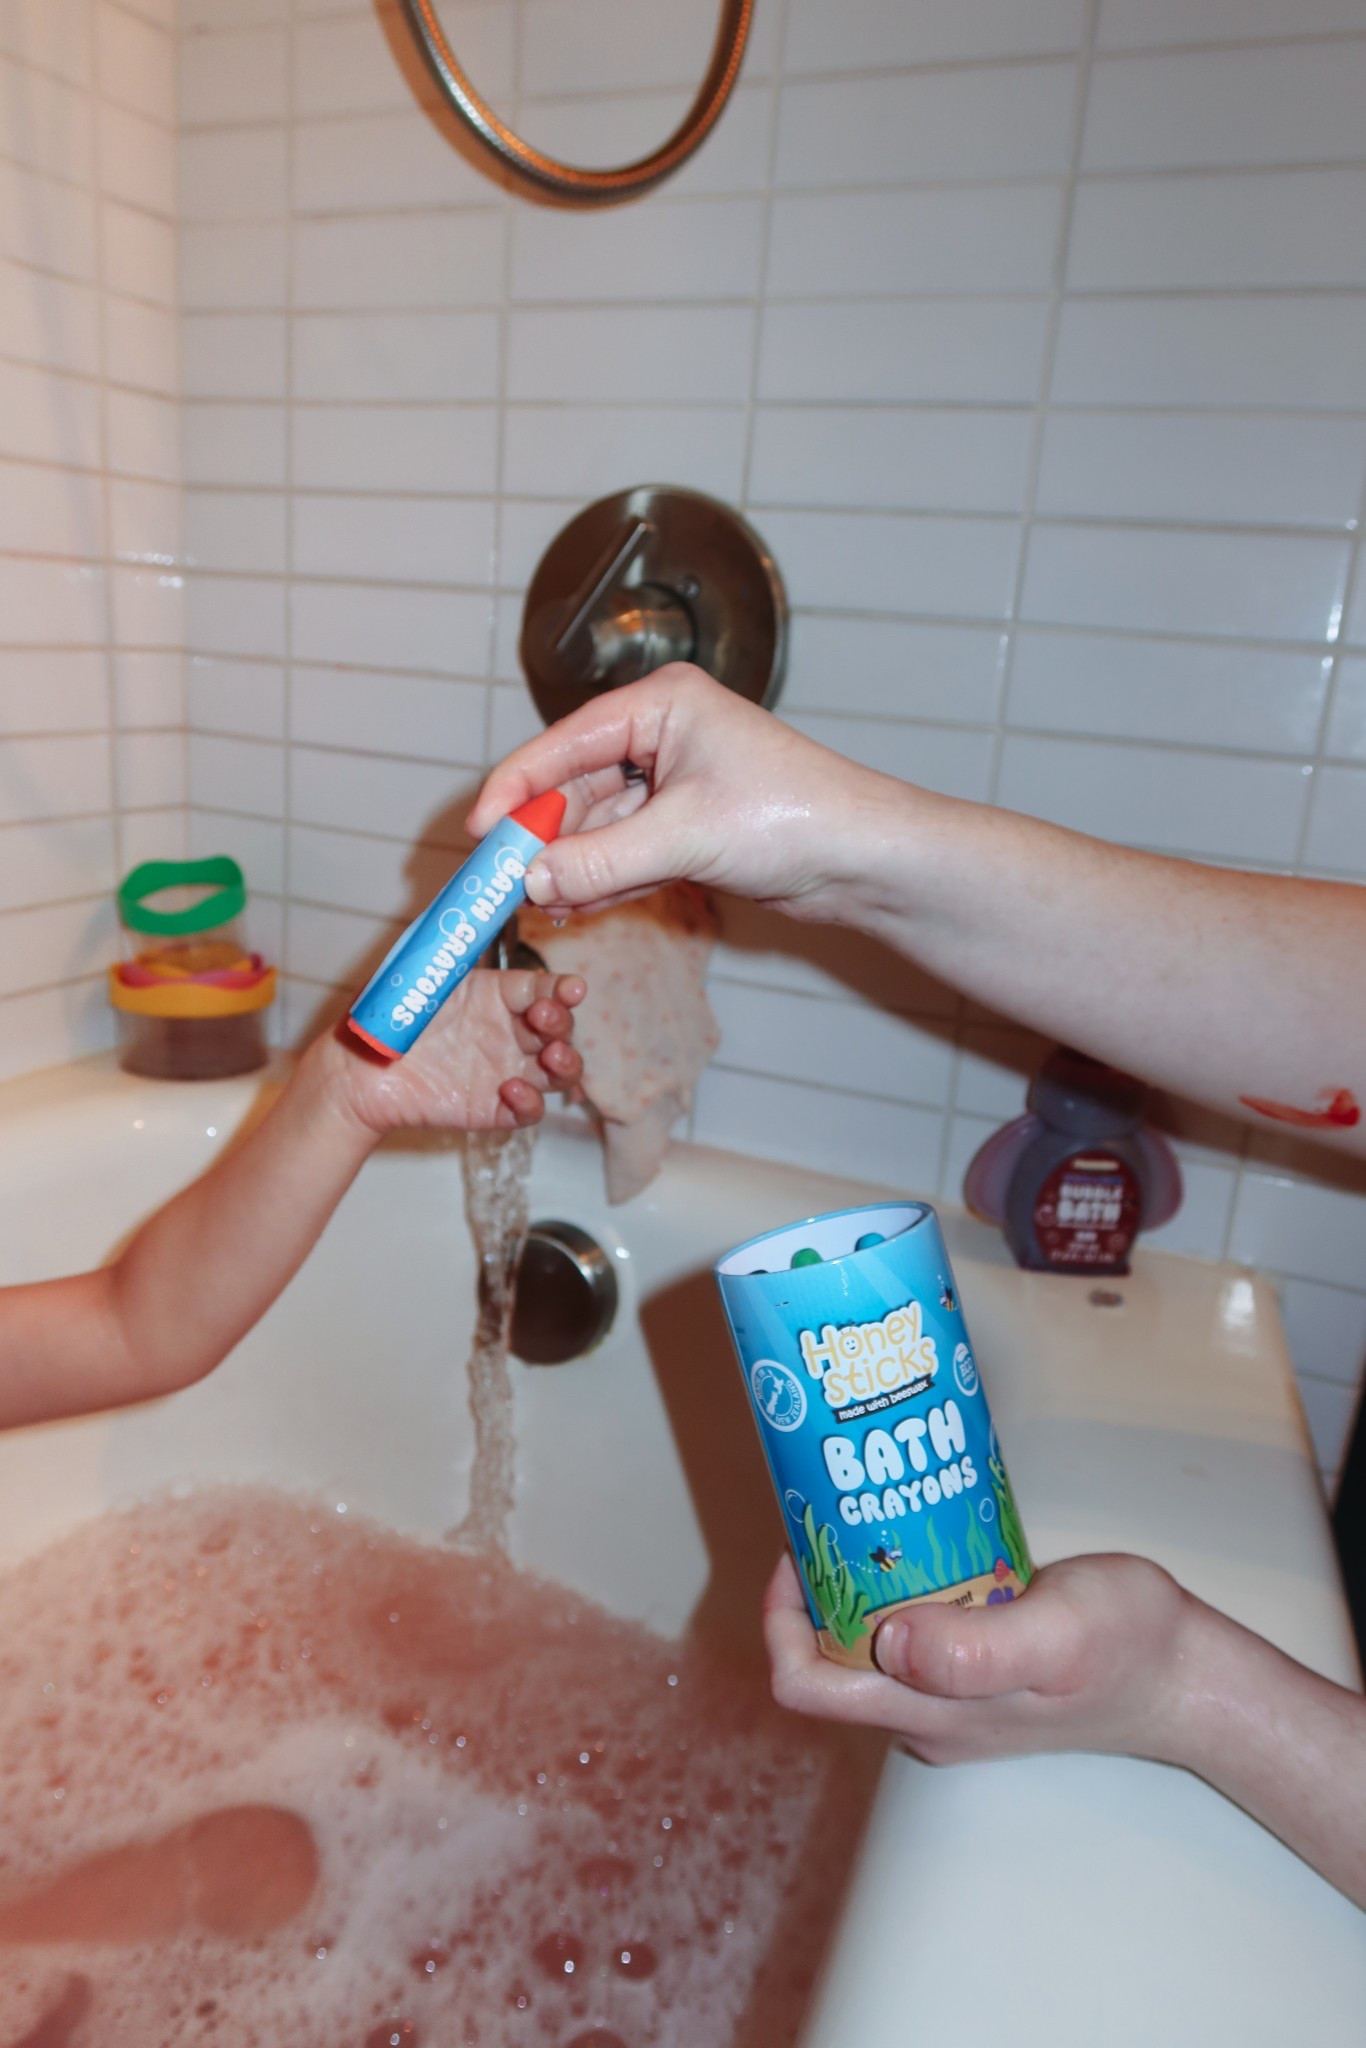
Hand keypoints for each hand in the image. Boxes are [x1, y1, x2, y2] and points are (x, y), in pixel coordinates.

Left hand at [322, 967, 584, 1139]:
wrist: (359, 1069)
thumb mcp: (421, 975)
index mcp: (497, 996)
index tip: (572, 988)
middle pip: (560, 1028)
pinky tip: (511, 1090)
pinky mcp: (494, 1109)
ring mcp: (505, 1071)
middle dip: (562, 1022)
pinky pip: (530, 1110)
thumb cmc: (390, 1018)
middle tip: (543, 1017)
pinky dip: (532, 1102)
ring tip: (551, 1057)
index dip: (562, 989)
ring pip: (560, 1071)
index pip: (543, 988)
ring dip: (566, 1062)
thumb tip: (472, 913)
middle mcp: (508, 1032)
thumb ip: (451, 949)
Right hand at [469, 665, 892, 922]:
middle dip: (541, 838)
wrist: (864, 860)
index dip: (515, 788)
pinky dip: (600, 879)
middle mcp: (664, 735)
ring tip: (538, 904)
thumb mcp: (685, 837)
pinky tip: (574, 905)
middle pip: (574, 787)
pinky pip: (623, 852)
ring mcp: (674, 784)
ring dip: (569, 866)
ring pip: (597, 827)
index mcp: (662, 704)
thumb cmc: (797, 818)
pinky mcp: (687, 828)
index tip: (478, 831)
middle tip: (501, 882)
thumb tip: (531, 879)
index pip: (563, 742)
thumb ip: (601, 859)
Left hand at [763, 1550, 1194, 1766]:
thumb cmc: (1128, 1651)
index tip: (804, 1550)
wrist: (1187, 1673)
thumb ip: (973, 1652)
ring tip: (878, 1511)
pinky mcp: (977, 1668)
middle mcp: (926, 1712)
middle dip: (821, 1585)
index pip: (809, 1687)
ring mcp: (951, 1694)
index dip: (783, 1621)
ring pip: (869, 1640)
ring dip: (861, 1579)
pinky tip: (925, 1534)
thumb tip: (891, 1644)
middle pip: (829, 1657)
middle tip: (840, 1510)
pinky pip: (912, 1627)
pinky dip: (904, 1581)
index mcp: (930, 1714)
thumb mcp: (1056, 1637)